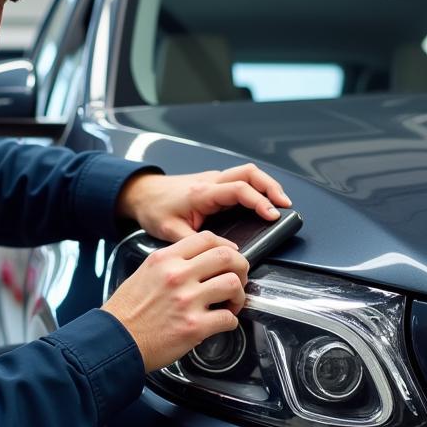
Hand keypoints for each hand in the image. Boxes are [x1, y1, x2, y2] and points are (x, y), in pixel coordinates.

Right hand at [102, 230, 249, 370]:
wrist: (114, 341)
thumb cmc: (126, 312)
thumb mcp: (144, 273)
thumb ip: (170, 264)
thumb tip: (198, 264)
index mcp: (165, 259)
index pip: (206, 238)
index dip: (226, 247)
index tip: (230, 257)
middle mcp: (177, 275)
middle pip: (227, 257)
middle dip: (241, 268)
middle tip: (238, 280)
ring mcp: (187, 300)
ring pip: (233, 284)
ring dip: (238, 296)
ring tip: (230, 304)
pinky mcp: (194, 327)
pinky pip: (228, 318)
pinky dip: (230, 321)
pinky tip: (221, 323)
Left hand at [117, 163, 291, 241]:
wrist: (142, 194)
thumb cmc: (154, 209)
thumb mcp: (171, 232)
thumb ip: (198, 243)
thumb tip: (228, 252)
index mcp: (201, 192)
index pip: (237, 189)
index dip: (258, 201)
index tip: (272, 215)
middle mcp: (210, 181)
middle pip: (249, 173)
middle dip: (270, 187)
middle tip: (285, 205)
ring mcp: (213, 180)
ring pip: (247, 173)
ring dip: (266, 185)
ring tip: (280, 203)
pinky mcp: (214, 184)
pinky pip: (241, 180)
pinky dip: (257, 188)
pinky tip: (264, 201)